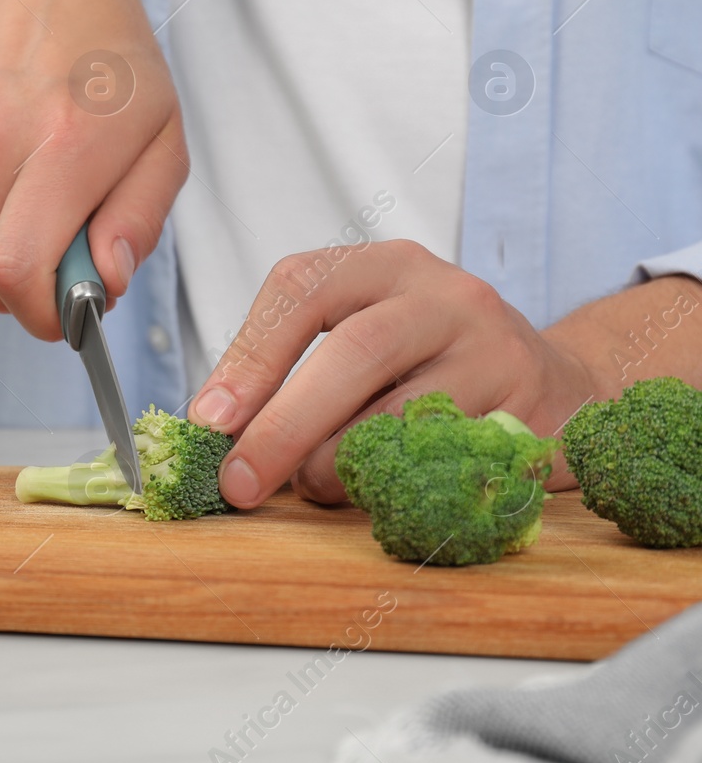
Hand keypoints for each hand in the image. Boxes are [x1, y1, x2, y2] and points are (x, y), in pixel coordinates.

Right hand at [0, 0, 185, 339]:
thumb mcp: (164, 131)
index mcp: (67, 142)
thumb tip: (107, 283)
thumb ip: (140, 217)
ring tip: (49, 184)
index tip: (78, 312)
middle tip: (76, 256)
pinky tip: (17, 158)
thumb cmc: (106, 55)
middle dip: (36, 292)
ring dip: (15, 243)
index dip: (48, 317)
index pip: (21, 273)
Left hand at [183, 239, 685, 508]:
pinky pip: (449, 461)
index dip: (250, 355)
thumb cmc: (424, 368)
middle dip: (285, 423)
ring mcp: (496, 350)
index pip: (303, 287)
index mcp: (384, 266)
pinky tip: (376, 496)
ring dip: (338, 465)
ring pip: (404, 413)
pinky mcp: (531, 413)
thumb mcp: (360, 340)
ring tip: (311, 487)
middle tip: (239, 482)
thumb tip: (213, 434)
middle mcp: (444, 295)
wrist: (555, 384)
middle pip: (354, 350)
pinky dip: (397, 487)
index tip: (208, 420)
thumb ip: (289, 373)